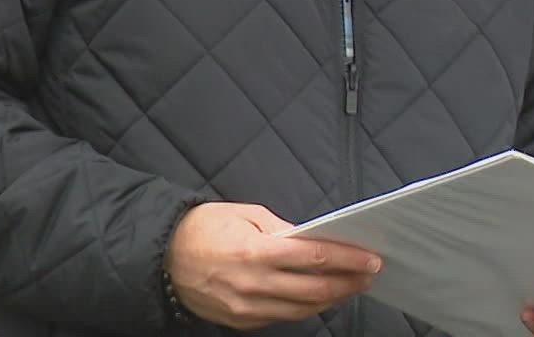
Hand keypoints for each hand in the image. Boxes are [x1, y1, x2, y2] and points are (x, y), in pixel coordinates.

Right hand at [164, 202, 381, 329]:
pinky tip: (319, 296)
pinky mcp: (241, 321)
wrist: (163, 258)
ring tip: (350, 286)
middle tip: (369, 274)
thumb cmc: (203, 228)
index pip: (314, 258)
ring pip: (302, 309)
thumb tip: (312, 240)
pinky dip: (305, 307)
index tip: (370, 258)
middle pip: (315, 290)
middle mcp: (254, 284)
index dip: (347, 260)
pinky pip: (282, 317)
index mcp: (256, 251)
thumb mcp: (245, 213)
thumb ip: (282, 228)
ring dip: (331, 299)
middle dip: (348, 283)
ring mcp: (248, 307)